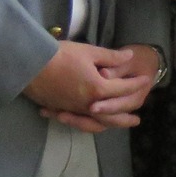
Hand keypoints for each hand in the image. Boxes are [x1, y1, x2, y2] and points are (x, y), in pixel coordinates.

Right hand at [26, 42, 145, 128]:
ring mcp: (72, 109)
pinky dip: (87, 124)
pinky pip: (77, 122)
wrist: (29, 65)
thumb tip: (130, 56)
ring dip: (108, 125)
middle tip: (137, 120)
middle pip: (112, 115)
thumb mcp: (89, 52)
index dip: (136, 84)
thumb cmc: (61, 55)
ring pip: (95, 123)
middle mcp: (87, 104)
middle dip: (126, 117)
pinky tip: (90, 122)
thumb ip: (111, 57)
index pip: (123, 89)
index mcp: (98, 89)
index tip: (146, 81)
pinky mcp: (60, 110)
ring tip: (116, 125)